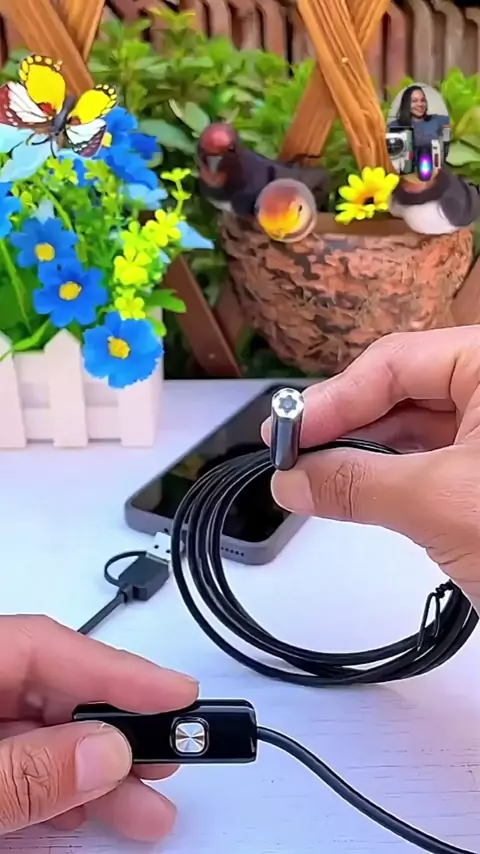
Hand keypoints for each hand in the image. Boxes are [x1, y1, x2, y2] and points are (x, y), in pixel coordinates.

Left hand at [0, 616, 197, 839]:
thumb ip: (27, 771)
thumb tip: (105, 753)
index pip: (45, 645)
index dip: (117, 671)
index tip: (179, 695)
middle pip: (49, 687)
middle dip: (114, 729)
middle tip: (172, 756)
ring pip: (35, 729)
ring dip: (92, 768)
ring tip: (143, 809)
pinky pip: (12, 755)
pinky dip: (52, 781)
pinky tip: (81, 808)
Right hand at [264, 327, 479, 598]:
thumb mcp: (439, 503)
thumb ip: (355, 482)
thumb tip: (293, 479)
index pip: (396, 362)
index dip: (334, 398)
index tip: (288, 433)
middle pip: (403, 390)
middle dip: (345, 425)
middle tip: (294, 456)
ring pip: (416, 427)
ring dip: (364, 453)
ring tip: (317, 478)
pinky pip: (431, 461)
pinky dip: (390, 477)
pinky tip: (356, 491)